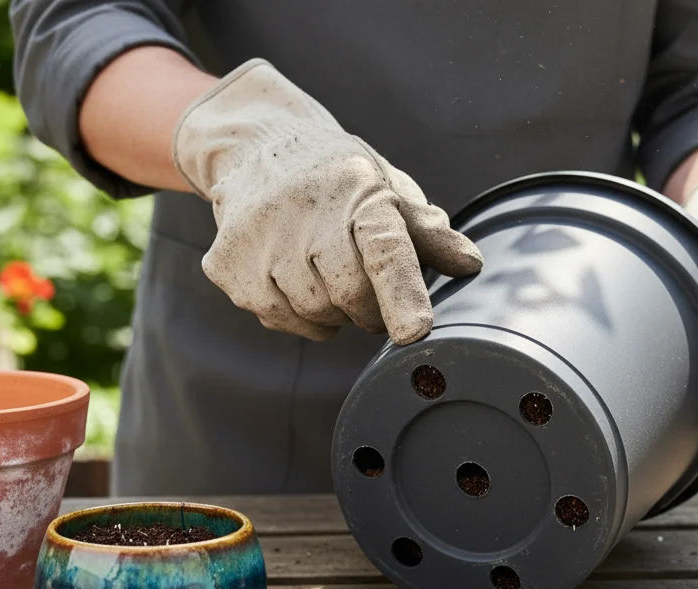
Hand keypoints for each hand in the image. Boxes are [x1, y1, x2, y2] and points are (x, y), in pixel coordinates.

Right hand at [172, 59, 482, 343]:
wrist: (256, 147)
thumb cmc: (336, 177)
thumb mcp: (386, 188)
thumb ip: (427, 231)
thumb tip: (470, 264)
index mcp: (358, 192)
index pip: (385, 249)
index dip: (402, 294)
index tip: (415, 331)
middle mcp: (305, 213)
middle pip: (350, 298)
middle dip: (366, 306)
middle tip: (362, 283)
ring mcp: (259, 241)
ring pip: (313, 314)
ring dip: (329, 309)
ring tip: (321, 268)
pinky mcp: (227, 265)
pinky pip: (278, 318)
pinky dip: (294, 311)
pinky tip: (290, 274)